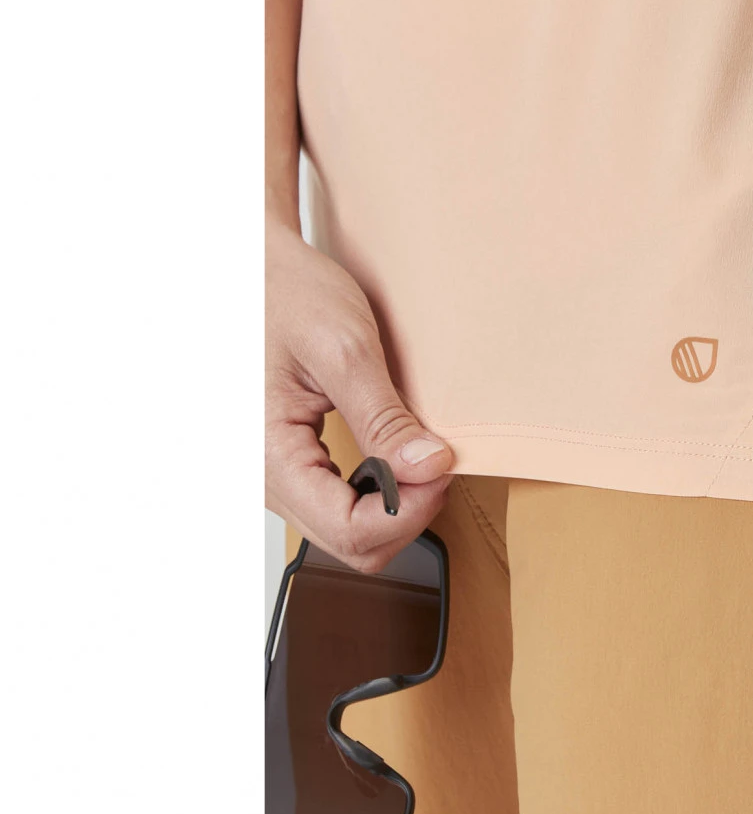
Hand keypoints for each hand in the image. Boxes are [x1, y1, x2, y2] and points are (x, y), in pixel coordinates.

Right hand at [266, 220, 453, 569]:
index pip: (351, 531)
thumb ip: (386, 416)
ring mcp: (274, 477)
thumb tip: (428, 468)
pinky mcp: (290, 466)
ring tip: (415, 451)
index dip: (410, 510)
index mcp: (267, 456)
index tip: (440, 468)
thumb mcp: (344, 347)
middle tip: (435, 459)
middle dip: (407, 511)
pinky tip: (393, 453)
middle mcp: (262, 478)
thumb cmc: (283, 293)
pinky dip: (378, 491)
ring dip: (394, 503)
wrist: (252, 269)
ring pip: (348, 532)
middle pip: (353, 544)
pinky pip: (339, 506)